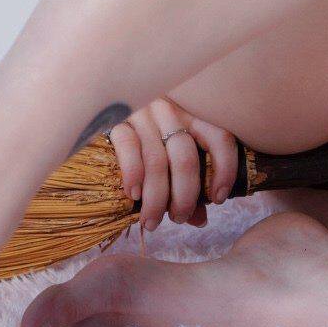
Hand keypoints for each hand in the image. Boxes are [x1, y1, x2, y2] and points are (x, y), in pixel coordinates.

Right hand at [106, 96, 239, 231]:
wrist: (103, 105)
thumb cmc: (145, 140)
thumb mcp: (170, 154)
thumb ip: (187, 184)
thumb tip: (200, 219)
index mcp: (191, 116)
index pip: (219, 138)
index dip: (224, 170)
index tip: (218, 198)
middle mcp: (170, 112)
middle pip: (185, 157)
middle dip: (184, 196)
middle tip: (178, 218)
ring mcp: (143, 114)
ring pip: (157, 161)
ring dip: (156, 198)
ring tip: (152, 221)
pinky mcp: (116, 120)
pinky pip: (128, 148)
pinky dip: (133, 175)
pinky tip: (133, 196)